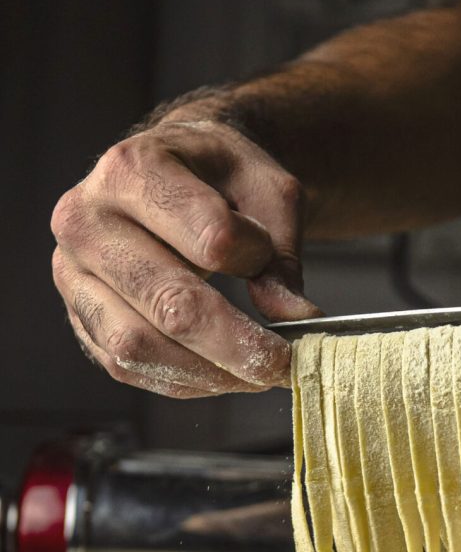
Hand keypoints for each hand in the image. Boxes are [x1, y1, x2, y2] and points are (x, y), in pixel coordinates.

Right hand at [51, 117, 321, 396]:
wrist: (170, 170)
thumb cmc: (218, 176)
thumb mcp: (266, 189)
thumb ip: (281, 252)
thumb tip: (294, 317)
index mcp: (135, 171)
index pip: (211, 238)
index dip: (256, 262)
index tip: (276, 267)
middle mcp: (88, 222)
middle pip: (170, 304)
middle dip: (238, 345)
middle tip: (286, 364)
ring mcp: (74, 275)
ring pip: (140, 346)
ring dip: (210, 373)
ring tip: (258, 374)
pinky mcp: (80, 317)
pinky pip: (128, 367)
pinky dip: (185, 381)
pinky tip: (223, 374)